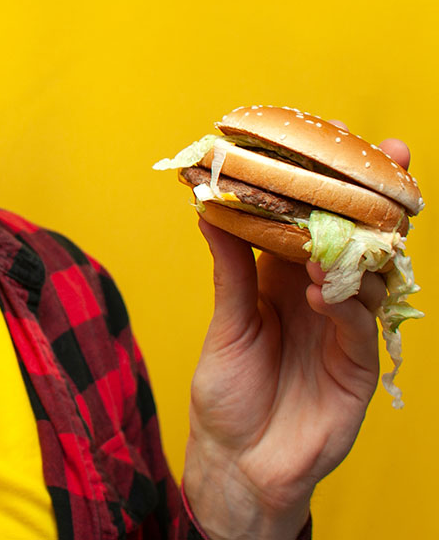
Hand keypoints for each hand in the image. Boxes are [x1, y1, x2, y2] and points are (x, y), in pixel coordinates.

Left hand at [183, 132, 410, 538]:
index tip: (342, 140)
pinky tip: (326, 291)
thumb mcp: (226, 321)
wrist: (237, 460)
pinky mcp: (357, 368)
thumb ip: (229, 267)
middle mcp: (322, 296)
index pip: (315, 221)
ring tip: (329, 236)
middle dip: (375, 199)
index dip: (329, 185)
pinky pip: (362, 327)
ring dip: (357, 250)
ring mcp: (345, 330)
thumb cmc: (228, 391)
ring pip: (371, 276)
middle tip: (391, 157)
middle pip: (358, 239)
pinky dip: (347, 304)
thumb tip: (209, 204)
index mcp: (286, 277)